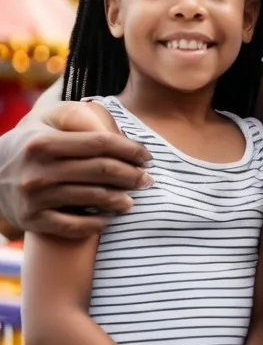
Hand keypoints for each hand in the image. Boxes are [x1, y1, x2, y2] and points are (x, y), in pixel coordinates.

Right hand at [0, 104, 150, 238]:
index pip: (100, 144)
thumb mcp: (52, 117)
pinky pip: (71, 226)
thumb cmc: (34, 138)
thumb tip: (120, 135)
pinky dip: (94, 224)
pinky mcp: (31, 221)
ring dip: (119, 200)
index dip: (129, 149)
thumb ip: (84, 118)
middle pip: (100, 171)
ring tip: (133, 199)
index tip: (147, 156)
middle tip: (148, 179)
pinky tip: (108, 219)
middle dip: (131, 175)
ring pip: (90, 198)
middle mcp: (37, 172)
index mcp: (43, 143)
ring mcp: (33, 199)